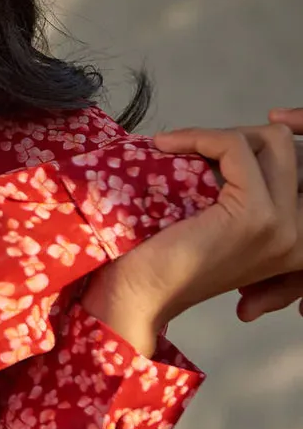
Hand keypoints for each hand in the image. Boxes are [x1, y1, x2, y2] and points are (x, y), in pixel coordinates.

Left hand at [82, 120, 301, 354]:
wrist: (141, 293)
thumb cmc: (171, 257)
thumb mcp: (226, 220)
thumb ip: (252, 192)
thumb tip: (253, 140)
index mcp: (301, 237)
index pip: (302, 165)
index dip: (267, 142)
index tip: (224, 144)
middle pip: (289, 148)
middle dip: (241, 137)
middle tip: (197, 150)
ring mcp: (285, 226)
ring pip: (272, 141)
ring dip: (222, 136)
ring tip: (183, 149)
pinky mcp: (256, 216)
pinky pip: (236, 147)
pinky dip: (199, 137)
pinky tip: (166, 146)